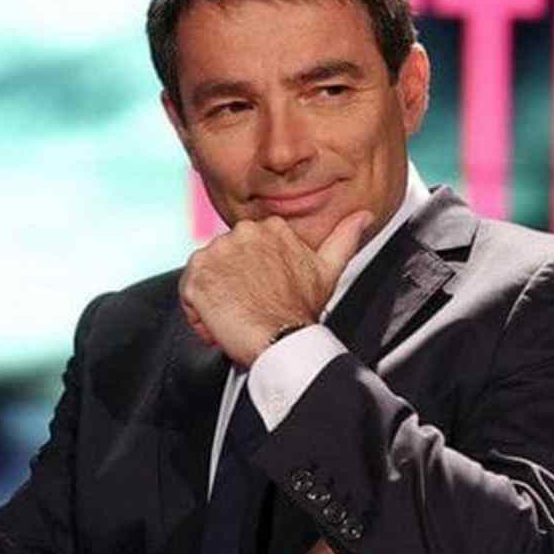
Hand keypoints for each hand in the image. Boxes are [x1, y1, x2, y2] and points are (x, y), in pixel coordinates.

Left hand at [180, 210, 372, 366]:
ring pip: (206, 275)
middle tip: (252, 308)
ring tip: (239, 316)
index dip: (252, 273)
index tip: (264, 292)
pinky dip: (200, 311)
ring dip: (216, 297)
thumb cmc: (303, 307)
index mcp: (269, 226)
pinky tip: (223, 322)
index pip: (247, 247)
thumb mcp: (329, 268)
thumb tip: (365, 215)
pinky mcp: (196, 276)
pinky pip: (189, 293)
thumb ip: (345, 237)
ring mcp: (216, 253)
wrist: (281, 339)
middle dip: (232, 284)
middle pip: (224, 258)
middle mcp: (241, 232)